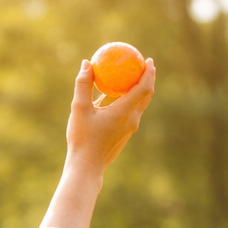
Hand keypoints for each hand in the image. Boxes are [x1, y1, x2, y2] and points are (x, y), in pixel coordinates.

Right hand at [65, 58, 155, 172]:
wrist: (87, 166)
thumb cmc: (82, 138)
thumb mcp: (79, 109)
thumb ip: (83, 85)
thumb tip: (86, 64)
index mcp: (124, 112)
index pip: (144, 89)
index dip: (149, 73)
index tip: (149, 60)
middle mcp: (132, 120)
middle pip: (146, 96)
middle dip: (148, 79)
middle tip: (145, 64)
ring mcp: (129, 129)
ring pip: (139, 105)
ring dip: (139, 90)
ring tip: (132, 77)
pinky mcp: (124, 134)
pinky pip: (130, 113)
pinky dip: (128, 101)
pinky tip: (115, 96)